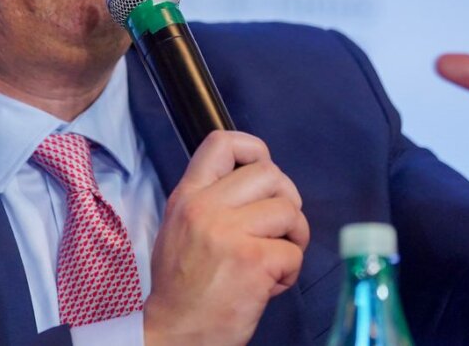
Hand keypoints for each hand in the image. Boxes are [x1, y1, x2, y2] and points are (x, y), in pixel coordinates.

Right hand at [144, 130, 309, 345]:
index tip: (262, 170)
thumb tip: (255, 180)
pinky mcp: (253, 262)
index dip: (254, 149)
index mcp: (188, 196)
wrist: (174, 333)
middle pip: (270, 174)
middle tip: (277, 227)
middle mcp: (206, 207)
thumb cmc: (183, 285)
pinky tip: (269, 284)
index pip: (221, 142)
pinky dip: (289, 271)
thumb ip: (210, 198)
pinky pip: (294, 252)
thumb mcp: (180, 226)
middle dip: (286, 200)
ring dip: (293, 237)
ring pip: (289, 211)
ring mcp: (230, 233)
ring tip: (274, 259)